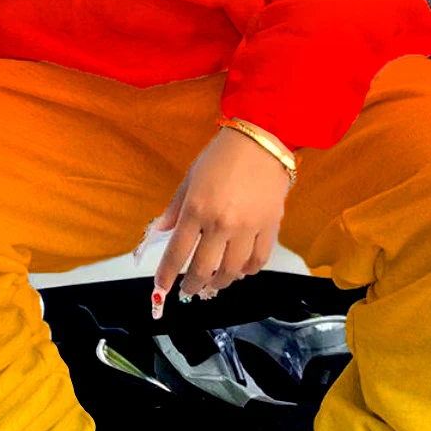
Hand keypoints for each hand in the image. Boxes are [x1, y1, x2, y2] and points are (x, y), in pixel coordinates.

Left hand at [150, 125, 291, 318]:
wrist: (261, 140)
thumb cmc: (220, 156)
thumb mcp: (190, 178)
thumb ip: (175, 208)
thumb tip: (160, 231)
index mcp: (196, 209)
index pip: (177, 252)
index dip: (167, 276)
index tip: (161, 290)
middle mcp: (221, 223)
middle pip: (204, 269)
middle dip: (193, 285)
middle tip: (189, 290)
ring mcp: (248, 227)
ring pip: (232, 270)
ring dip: (220, 282)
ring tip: (214, 282)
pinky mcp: (270, 226)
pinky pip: (258, 260)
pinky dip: (248, 271)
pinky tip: (241, 270)